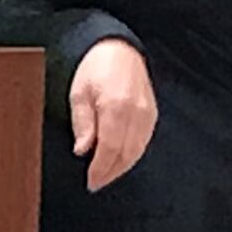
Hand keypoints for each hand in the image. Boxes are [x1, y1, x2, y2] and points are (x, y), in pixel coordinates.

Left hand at [68, 38, 155, 191]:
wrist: (117, 48)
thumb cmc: (94, 68)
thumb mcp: (78, 94)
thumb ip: (82, 124)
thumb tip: (83, 150)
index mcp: (116, 105)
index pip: (110, 148)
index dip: (100, 169)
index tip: (90, 181)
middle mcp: (136, 111)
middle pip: (126, 153)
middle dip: (111, 172)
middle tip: (96, 183)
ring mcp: (148, 112)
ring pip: (137, 150)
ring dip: (122, 167)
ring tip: (106, 175)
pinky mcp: (153, 113)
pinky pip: (144, 141)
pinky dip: (132, 155)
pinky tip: (119, 160)